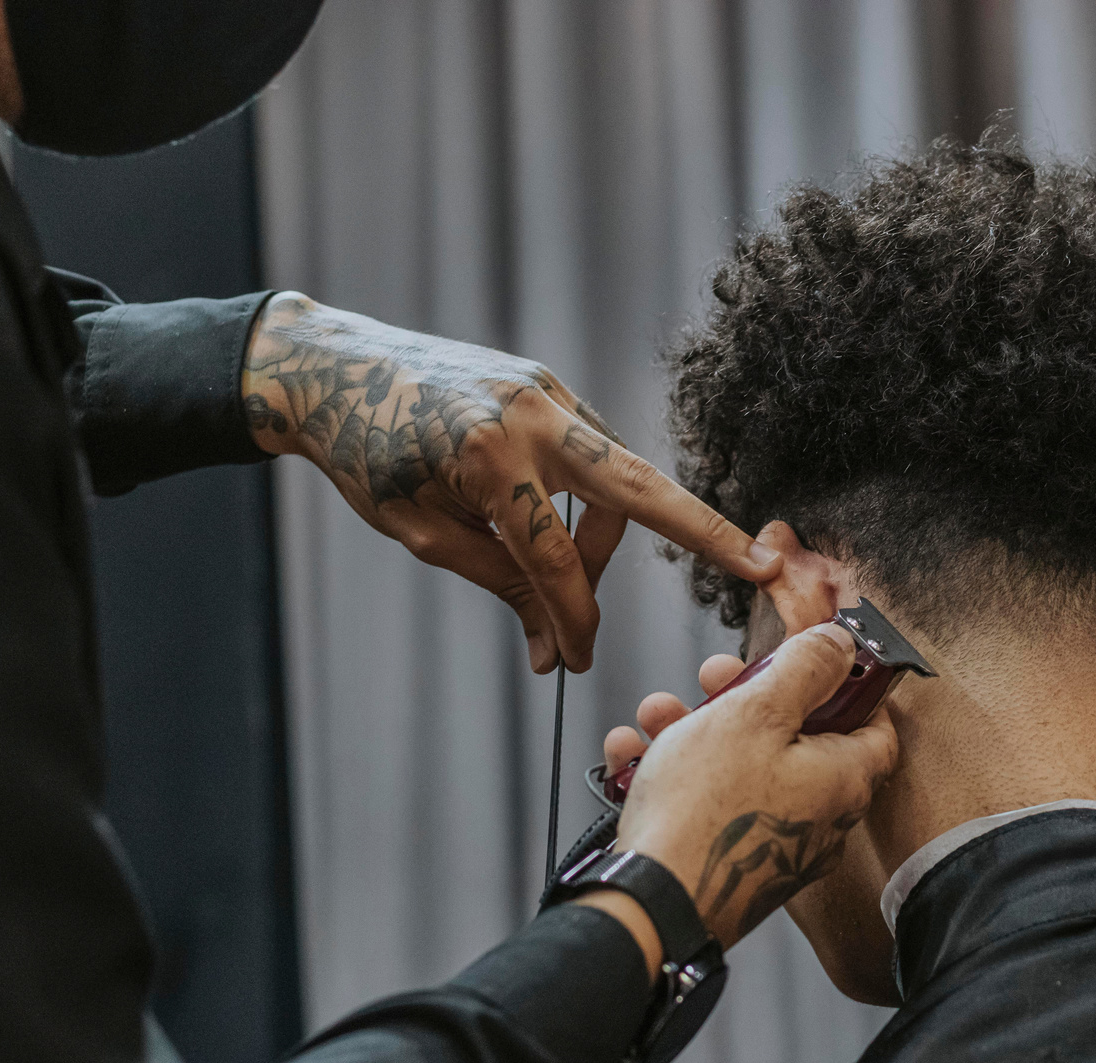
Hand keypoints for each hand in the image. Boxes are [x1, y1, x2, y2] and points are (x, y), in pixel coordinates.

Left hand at [241, 293, 780, 672]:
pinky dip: (582, 497)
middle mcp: (532, 416)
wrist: (333, 369)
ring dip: (602, 535)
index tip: (574, 661)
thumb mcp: (420, 532)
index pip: (554, 561)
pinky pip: (589, 453)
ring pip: (614, 478)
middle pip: (639, 490)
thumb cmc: (366, 454)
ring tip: (558, 582)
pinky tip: (552, 526)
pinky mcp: (547, 385)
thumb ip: (498, 577)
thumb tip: (554, 639)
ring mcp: (547, 392)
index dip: (570, 620)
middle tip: (762, 568)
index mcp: (491, 458)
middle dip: (705, 532)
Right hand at [594, 624, 898, 949]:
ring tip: (658, 712)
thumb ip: (805, 669)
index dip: (850, 685)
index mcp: (842, 779)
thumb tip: (842, 644)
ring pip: (743, 768)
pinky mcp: (731, 864)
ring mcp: (775, 847)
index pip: (876, 725)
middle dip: (749, 697)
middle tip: (716, 677)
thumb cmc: (705, 814)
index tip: (817, 659)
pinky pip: (710, 806)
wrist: (653, 907)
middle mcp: (819, 820)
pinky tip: (632, 754)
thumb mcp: (757, 712)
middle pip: (797, 740)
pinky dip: (674, 775)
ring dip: (698, 730)